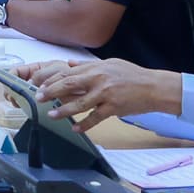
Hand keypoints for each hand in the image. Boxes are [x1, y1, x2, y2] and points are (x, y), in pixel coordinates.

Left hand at [23, 58, 183, 130]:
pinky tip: (76, 128)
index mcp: (95, 68)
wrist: (154, 87)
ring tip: (52, 115)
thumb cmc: (133, 74)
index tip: (39, 84)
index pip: (67, 73)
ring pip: (80, 103)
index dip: (51, 79)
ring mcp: (106, 94)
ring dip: (64, 110)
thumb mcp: (110, 63)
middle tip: (39, 98)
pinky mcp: (114, 108)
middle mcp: (98, 80)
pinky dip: (85, 124)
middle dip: (51, 92)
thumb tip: (69, 64)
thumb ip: (88, 65)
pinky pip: (96, 118)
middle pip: (69, 85)